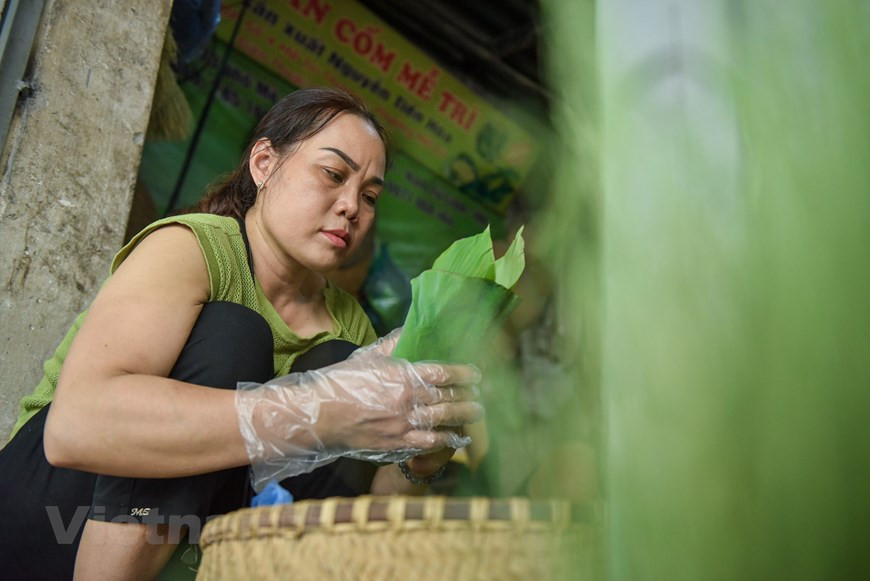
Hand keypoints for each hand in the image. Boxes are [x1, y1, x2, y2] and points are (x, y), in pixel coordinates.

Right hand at [236, 345, 482, 490]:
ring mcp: (402, 426)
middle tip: (482, 394)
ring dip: (465, 417)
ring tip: (477, 413)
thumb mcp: (368, 357)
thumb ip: (394, 344)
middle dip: (469, 396)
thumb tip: (412, 329)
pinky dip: (447, 440)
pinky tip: (458, 437)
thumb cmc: (342, 382)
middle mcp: (406, 401)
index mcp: (401, 375)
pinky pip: (429, 443)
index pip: (442, 373)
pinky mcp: (396, 445)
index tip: (476, 374)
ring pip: (444, 421)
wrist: (318, 416)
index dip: (464, 373)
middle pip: (448, 398)